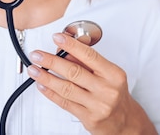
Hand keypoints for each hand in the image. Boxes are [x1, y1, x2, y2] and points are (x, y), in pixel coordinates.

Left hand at [27, 33, 157, 134]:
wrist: (124, 121)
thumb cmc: (115, 94)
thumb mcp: (108, 74)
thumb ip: (88, 63)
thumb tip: (66, 51)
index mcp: (113, 74)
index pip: (89, 55)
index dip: (71, 45)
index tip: (57, 38)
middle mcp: (107, 90)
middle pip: (74, 72)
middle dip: (52, 62)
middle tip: (38, 55)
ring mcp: (97, 105)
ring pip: (66, 88)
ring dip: (46, 78)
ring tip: (34, 70)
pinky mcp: (88, 118)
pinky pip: (65, 103)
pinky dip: (51, 93)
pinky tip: (42, 86)